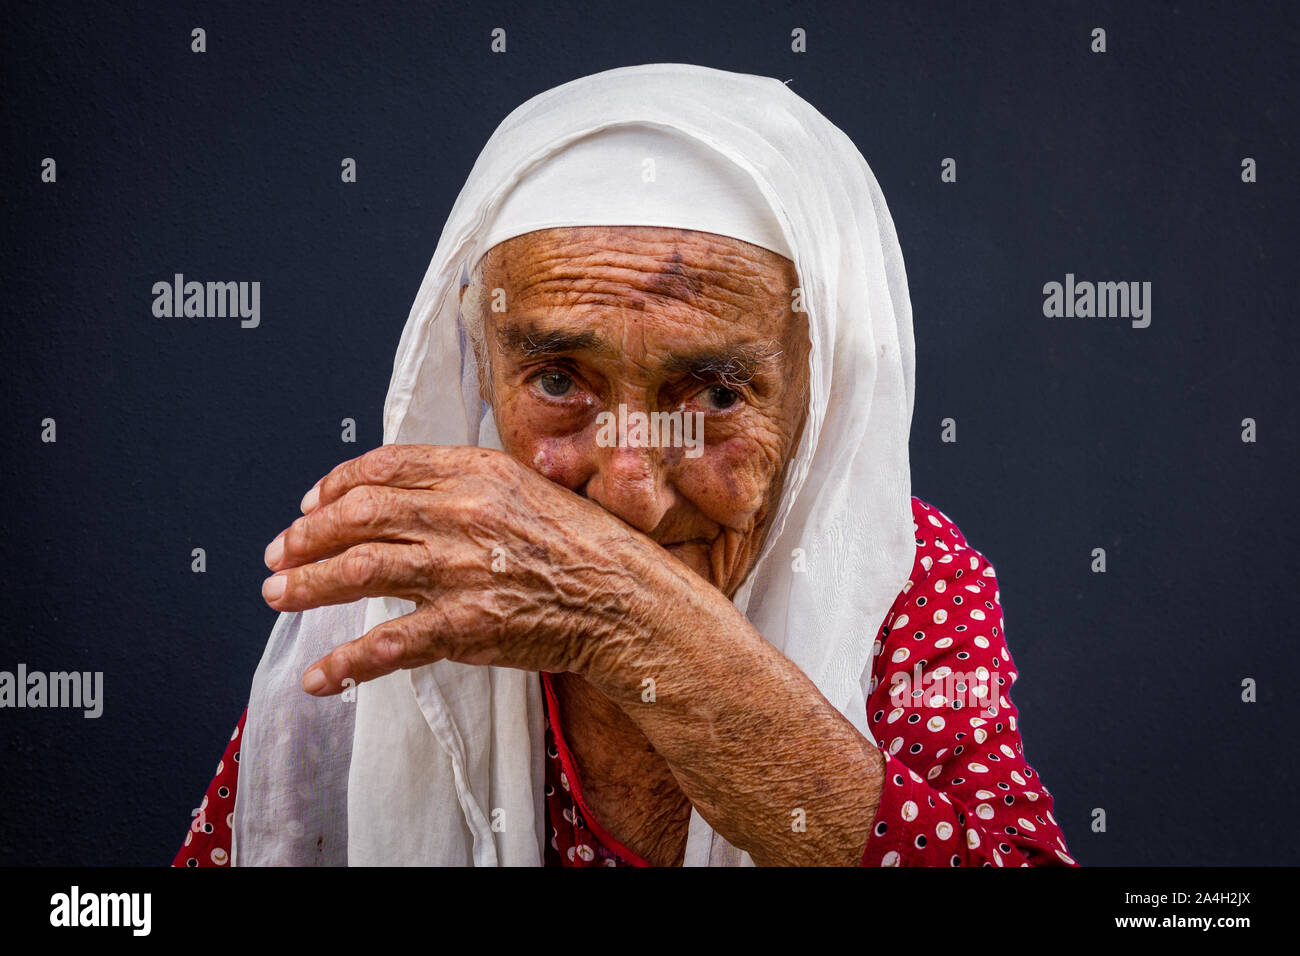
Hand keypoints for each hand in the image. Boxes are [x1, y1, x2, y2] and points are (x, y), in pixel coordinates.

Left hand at [261, 444, 681, 694]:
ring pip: (361, 570)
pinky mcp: (467, 626)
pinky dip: (346, 663)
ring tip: (279, 596)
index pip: (384, 468)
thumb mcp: (529, 488)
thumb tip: (409, 490)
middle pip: (359, 515)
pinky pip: (390, 644)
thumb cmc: (584, 545)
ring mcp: (462, 570)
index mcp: (478, 472)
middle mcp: (463, 513)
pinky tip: (319, 677)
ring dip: (309, 585)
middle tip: (279, 553)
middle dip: (307, 535)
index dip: (335, 485)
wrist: (628, 600)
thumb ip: (470, 484)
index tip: (312, 503)